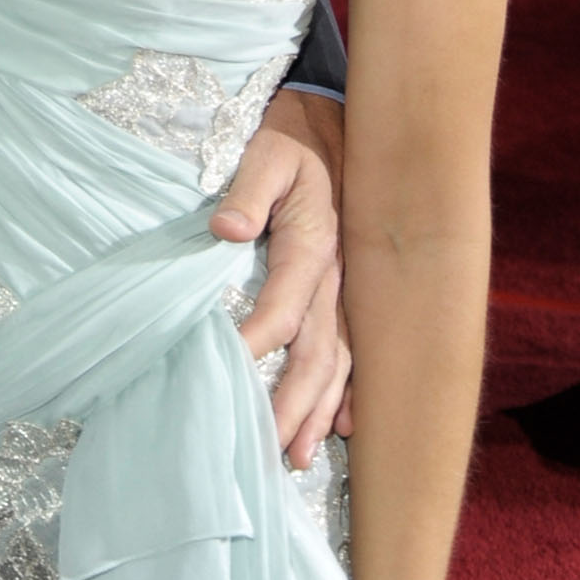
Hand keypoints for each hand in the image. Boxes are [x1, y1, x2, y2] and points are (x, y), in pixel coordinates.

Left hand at [210, 89, 348, 467]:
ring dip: (320, 410)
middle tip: (270, 448)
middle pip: (320, 353)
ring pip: (340, 363)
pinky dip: (349, 393)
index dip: (255, 341)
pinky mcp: (348, 292)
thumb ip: (246, 188)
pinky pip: (355, 351)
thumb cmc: (289, 140)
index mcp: (313, 244)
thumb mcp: (264, 152)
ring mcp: (347, 289)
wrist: (332, 124)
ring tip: (297, 455)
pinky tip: (341, 426)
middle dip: (296, 403)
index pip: (284, 306)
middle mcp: (337, 277)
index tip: (224, 368)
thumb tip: (227, 229)